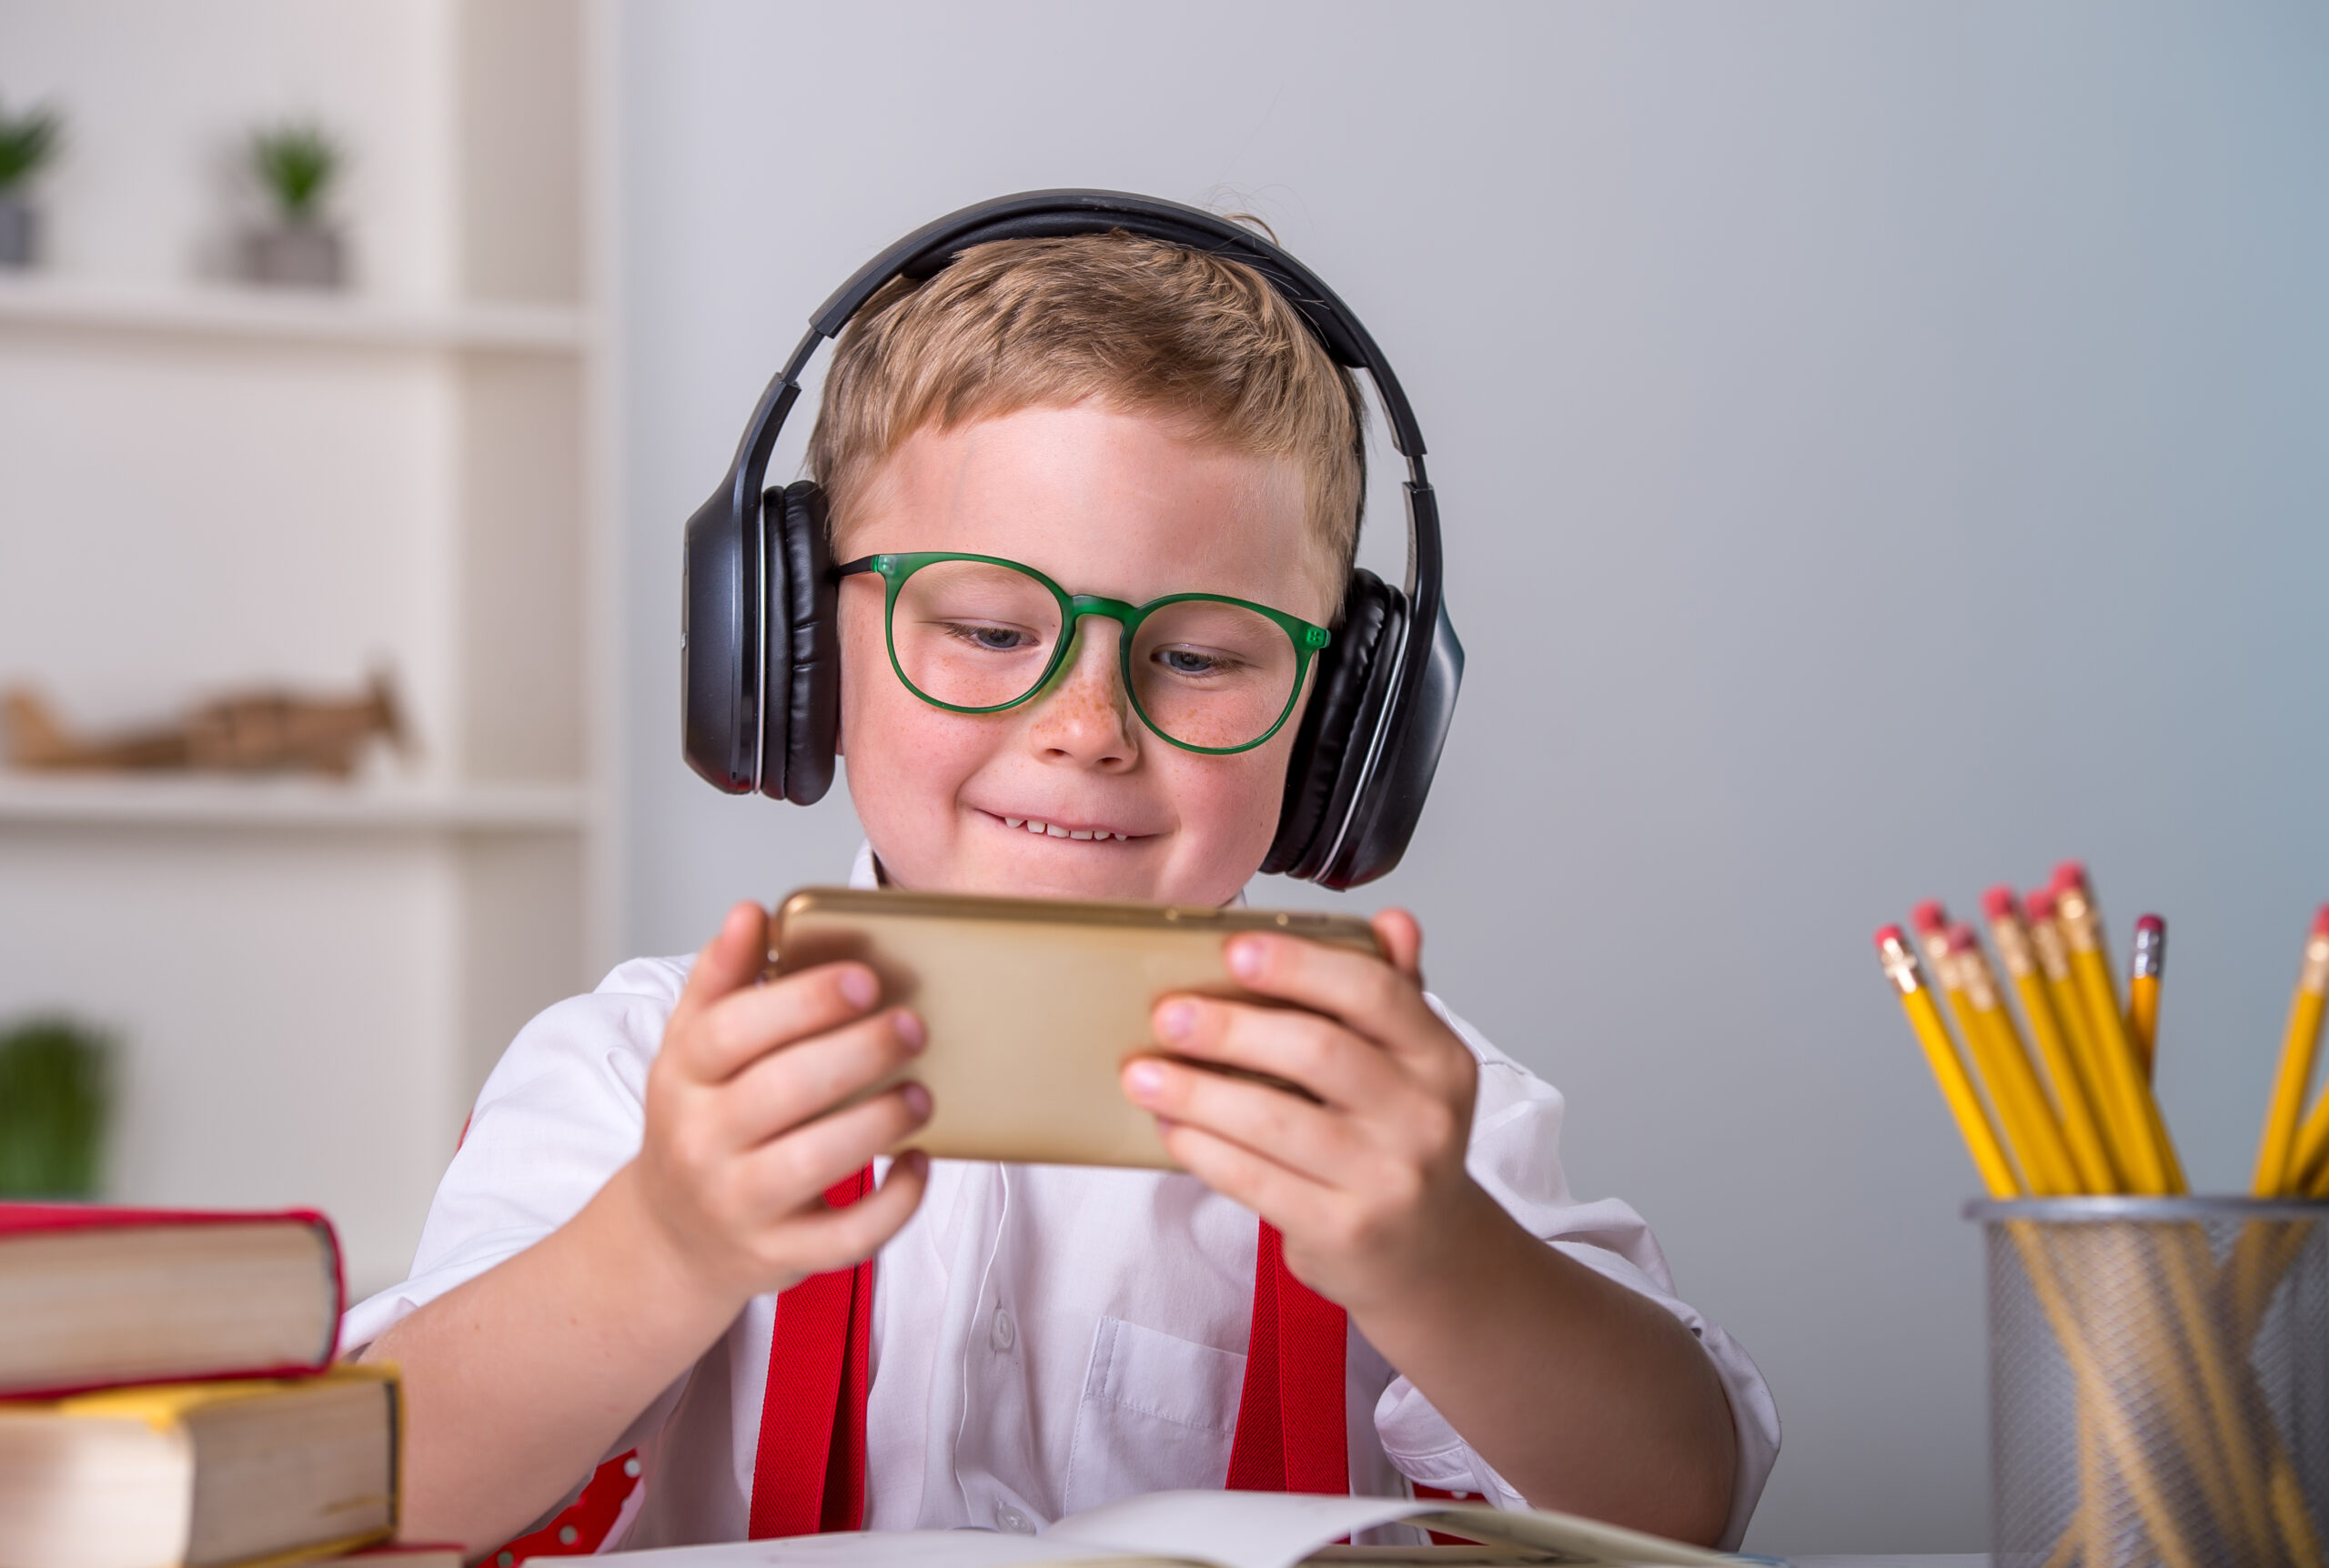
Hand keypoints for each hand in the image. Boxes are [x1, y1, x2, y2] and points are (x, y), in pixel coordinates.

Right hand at [632, 901, 932, 1307]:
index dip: (803, 1000)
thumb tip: (748, 913)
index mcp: (682, 1076)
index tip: (865, 977)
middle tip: (914, 1025)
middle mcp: (700, 1141)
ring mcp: (737, 1204)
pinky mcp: (777, 1255)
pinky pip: (844, 1238)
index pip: (732, 1030)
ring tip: (922, 1092)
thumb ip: (722, 978)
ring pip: (813, 1164)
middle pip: (780, 1091)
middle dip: (858, 1053)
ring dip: (879, 1123)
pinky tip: (919, 1163)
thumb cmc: (702, 1121)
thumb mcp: (692, 1047)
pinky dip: (892, 1203)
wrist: (672, 1237)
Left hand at [1121, 910, 1497, 1311]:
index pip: (1376, 992)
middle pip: (1318, 1052)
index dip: (1301, 965)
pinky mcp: (1346, 1230)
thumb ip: (1394, 995)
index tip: (1233, 950)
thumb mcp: (1412, 1067)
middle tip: (1168, 1015)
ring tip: (1145, 1074)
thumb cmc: (1396, 1142)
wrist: (1423, 1253)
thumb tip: (1392, 922)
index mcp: (1439, 1057)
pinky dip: (1204, 1150)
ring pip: (1276, 1120)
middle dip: (1231, 1029)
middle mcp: (1425, 1116)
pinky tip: (1172, 1128)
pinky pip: (1257, 1180)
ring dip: (1198, 1092)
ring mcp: (1389, 1178)